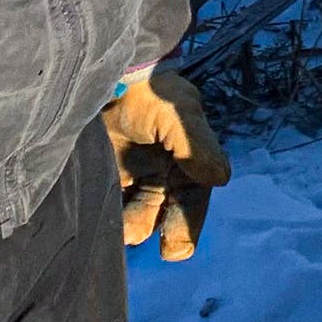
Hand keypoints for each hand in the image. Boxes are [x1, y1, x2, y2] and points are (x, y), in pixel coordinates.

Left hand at [104, 68, 232, 258]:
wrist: (103, 72)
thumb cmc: (148, 90)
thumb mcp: (178, 111)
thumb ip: (196, 144)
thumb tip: (221, 178)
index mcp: (187, 158)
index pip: (193, 200)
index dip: (187, 224)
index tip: (176, 249)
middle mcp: (162, 172)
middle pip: (165, 213)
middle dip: (158, 228)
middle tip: (145, 238)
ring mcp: (131, 176)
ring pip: (135, 215)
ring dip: (130, 226)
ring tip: (122, 228)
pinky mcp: (102, 177)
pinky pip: (108, 207)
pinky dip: (107, 219)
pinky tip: (100, 225)